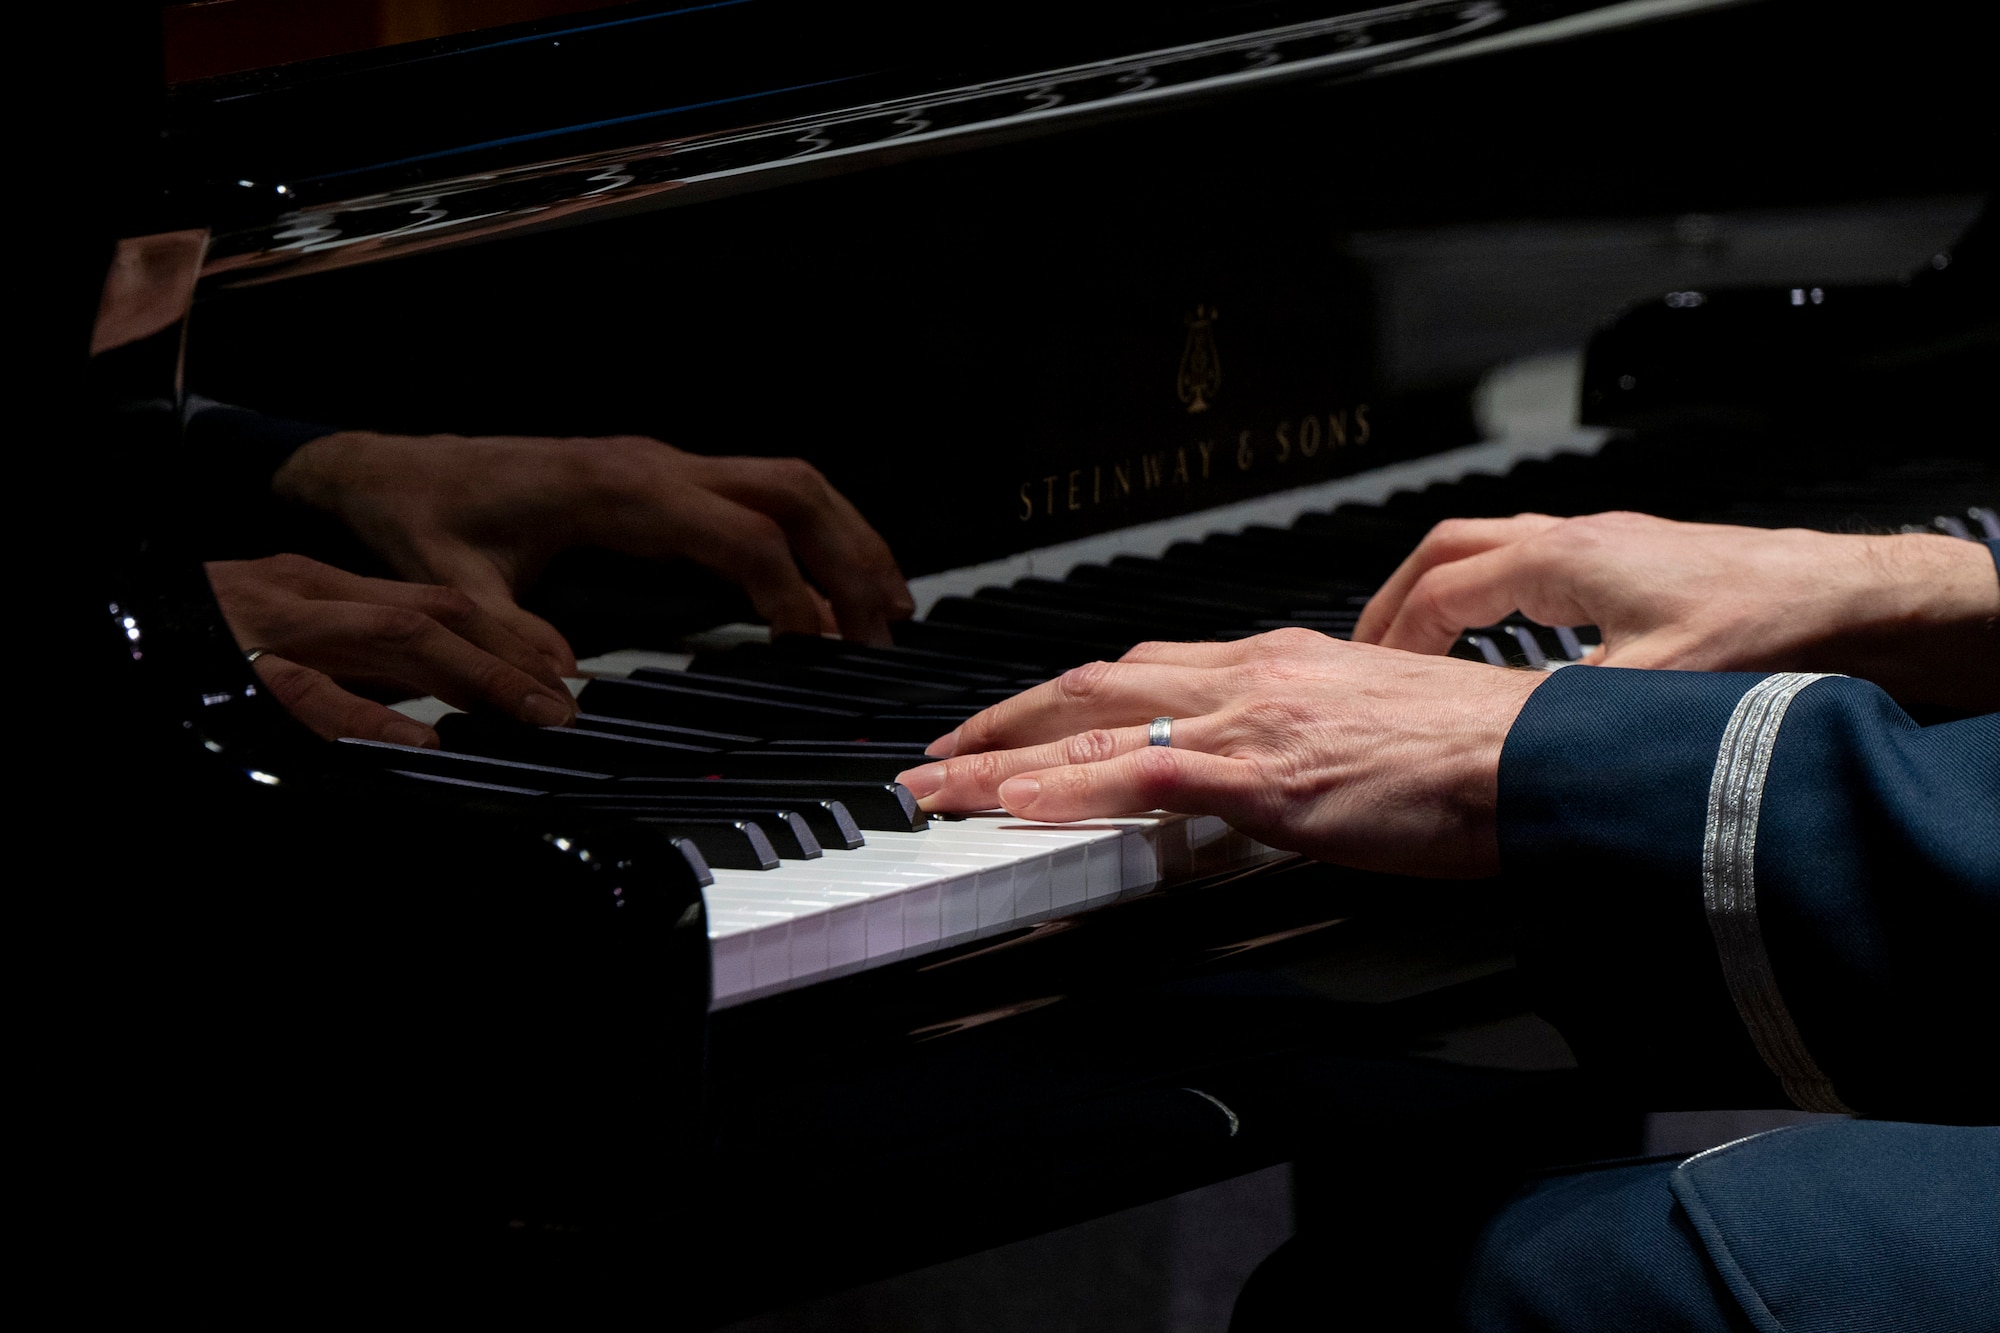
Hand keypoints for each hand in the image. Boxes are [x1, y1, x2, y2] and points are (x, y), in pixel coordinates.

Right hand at [207, 554, 578, 746]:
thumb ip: (357, 662)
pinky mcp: (237, 666)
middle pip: (435, 614)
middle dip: (509, 658)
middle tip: (565, 704)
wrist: (119, 617)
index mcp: (324, 585)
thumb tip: (436, 698)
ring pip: (394, 638)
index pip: (439, 601)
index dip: (508, 638)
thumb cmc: (204, 633)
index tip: (563, 676)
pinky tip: (418, 738)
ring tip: (527, 713)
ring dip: (473, 677)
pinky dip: (368, 716)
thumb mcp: (292, 637)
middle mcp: (308, 594)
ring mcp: (273, 627)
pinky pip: (309, 692)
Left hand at [273, 432, 915, 659]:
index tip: (820, 645)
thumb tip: (564, 693)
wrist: (396, 469)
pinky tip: (825, 584)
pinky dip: (812, 534)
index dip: (791, 590)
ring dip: (846, 539)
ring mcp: (666, 465)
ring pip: (790, 484)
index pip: (742, 533)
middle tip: (887, 627)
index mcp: (622, 489)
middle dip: (852, 555)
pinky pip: (762, 494)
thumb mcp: (452, 583)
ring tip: (884, 606)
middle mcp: (658, 466)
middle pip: (794, 491)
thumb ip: (504, 636)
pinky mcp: (664, 477)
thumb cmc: (426, 518)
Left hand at [895, 629, 1544, 877]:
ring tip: (939, 788)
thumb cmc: (1475, 755)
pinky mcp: (1264, 771)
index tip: (1014, 722)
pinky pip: (1140, 771)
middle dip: (1004, 718)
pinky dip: (1067, 785)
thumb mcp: (1368, 730)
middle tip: (942, 754)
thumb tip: (1262, 766)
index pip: (1139, 670)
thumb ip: (1300, 740)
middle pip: (1092, 682)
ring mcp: (1251, 718)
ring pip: (1093, 721)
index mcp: (1276, 661)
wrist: (1539, 760)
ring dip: (1002, 757)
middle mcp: (1250, 672)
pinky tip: (1017, 803)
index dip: (1061, 698)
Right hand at [1352, 512, 1998, 710]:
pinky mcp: (1633, 557)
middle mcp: (1575, 536)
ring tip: (1420, 640)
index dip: (1392, 636)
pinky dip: (1493, 594)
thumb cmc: (1764, 627)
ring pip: (1491, 547)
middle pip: (1448, 547)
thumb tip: (1495, 747)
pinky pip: (1532, 560)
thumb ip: (1559, 713)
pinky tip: (1510, 639)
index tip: (1369, 675)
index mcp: (1561, 559)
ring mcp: (1604, 541)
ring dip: (1443, 590)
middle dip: (1395, 597)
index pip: (1439, 589)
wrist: (1846, 597)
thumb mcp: (1646, 688)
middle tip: (1367, 645)